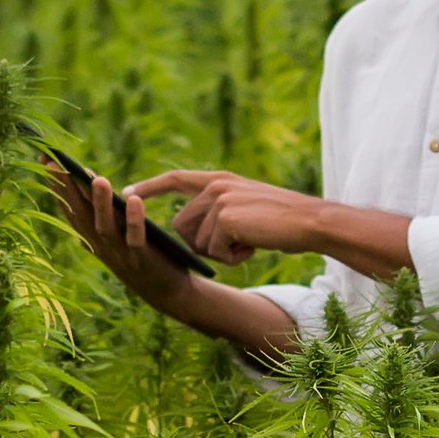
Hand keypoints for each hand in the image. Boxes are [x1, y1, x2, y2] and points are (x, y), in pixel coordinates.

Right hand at [39, 159, 196, 308]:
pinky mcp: (142, 259)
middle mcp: (100, 246)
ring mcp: (120, 254)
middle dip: (67, 188)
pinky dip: (134, 219)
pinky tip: (134, 199)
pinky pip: (136, 238)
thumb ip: (104, 215)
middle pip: (80, 214)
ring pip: (105, 226)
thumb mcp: (118, 235)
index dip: (57, 185)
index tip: (45, 160)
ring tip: (97, 178)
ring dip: (99, 202)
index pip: (70, 208)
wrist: (168, 293)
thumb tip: (91, 182)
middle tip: (55, 163)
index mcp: (92, 238)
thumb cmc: (143, 258)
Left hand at [129, 169, 325, 265]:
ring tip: (248, 242)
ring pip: (197, 242)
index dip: (150, 186)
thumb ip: (219, 210)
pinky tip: (253, 247)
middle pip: (181, 226)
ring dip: (220, 253)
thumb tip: (192, 234)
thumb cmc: (282, 221)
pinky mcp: (225, 218)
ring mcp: (219, 201)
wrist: (310, 222)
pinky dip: (232, 258)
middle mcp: (216, 186)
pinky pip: (213, 251)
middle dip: (202, 245)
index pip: (175, 179)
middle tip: (236, 245)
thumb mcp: (246, 206)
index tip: (128, 192)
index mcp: (219, 180)